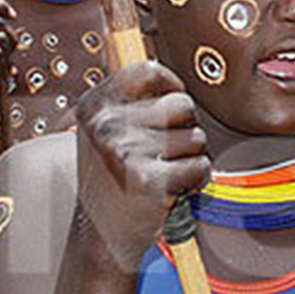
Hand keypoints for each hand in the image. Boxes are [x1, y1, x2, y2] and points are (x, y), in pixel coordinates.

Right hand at [74, 62, 209, 267]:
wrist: (100, 236)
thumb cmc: (112, 180)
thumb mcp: (104, 132)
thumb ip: (130, 100)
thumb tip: (151, 57)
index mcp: (94, 106)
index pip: (149, 71)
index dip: (173, 85)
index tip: (173, 107)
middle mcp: (107, 125)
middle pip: (182, 105)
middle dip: (186, 129)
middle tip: (165, 154)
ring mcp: (127, 152)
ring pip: (196, 137)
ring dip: (190, 158)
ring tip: (165, 174)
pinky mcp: (150, 181)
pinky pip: (200, 167)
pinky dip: (195, 181)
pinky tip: (172, 191)